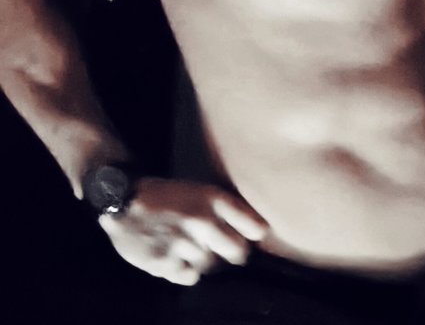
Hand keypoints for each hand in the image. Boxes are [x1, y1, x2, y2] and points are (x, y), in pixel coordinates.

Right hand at [98, 177, 268, 285]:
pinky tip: (177, 256)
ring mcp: (183, 244)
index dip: (255, 235)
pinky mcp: (165, 262)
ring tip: (191, 247)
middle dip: (234, 253)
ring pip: (213, 266)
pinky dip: (186, 270)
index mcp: (212, 199)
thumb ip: (226, 211)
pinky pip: (191, 277)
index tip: (252, 236)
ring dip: (206, 261)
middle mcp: (201, 221)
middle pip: (239, 254)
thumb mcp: (200, 191)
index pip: (254, 226)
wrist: (124, 199)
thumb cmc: (168, 196)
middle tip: (224, 249)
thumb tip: (256, 233)